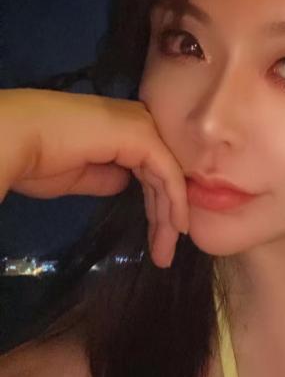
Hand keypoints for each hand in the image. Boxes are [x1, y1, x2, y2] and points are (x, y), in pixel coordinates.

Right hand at [1, 88, 188, 267]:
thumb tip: (125, 183)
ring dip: (168, 218)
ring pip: (167, 177)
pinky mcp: (143, 136)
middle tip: (164, 255)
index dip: (157, 205)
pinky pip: (168, 174)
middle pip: (162, 174)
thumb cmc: (37, 158)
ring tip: (165, 253)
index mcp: (123, 126)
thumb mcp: (81, 175)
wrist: (16, 140)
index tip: (159, 239)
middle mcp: (138, 121)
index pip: (151, 169)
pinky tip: (176, 228)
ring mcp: (142, 126)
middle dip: (165, 217)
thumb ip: (108, 178)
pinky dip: (175, 202)